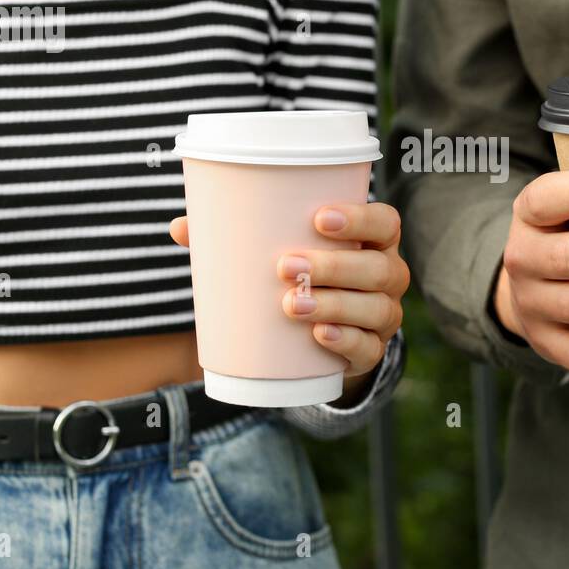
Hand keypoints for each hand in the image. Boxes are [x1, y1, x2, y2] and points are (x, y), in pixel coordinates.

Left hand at [170, 202, 408, 399]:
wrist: (321, 339)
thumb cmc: (302, 277)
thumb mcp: (280, 254)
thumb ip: (237, 238)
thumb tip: (181, 227)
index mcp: (373, 241)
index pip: (385, 222)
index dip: (361, 217)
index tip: (318, 218)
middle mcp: (387, 275)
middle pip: (378, 267)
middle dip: (334, 266)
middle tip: (285, 267)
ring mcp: (384, 315)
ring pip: (374, 308)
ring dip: (334, 305)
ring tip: (291, 305)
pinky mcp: (373, 351)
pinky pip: (369, 348)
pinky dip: (345, 341)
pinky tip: (319, 336)